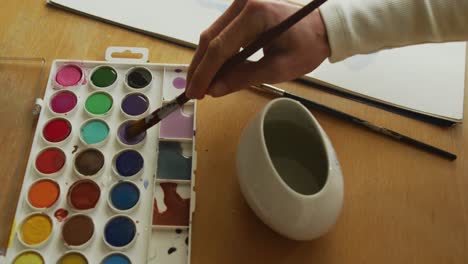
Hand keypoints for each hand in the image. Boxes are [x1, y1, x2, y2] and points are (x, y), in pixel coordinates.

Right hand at [186, 0, 329, 98]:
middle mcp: (243, 3)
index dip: (204, 73)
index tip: (195, 92)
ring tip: (202, 85)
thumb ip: (244, 78)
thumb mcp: (279, 68)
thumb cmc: (308, 46)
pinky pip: (222, 32)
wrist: (324, 26)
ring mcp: (241, 4)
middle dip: (200, 68)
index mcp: (256, 14)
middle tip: (194, 91)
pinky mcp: (242, 9)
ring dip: (206, 61)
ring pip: (212, 35)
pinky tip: (215, 71)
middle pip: (210, 38)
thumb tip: (214, 89)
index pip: (220, 47)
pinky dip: (216, 53)